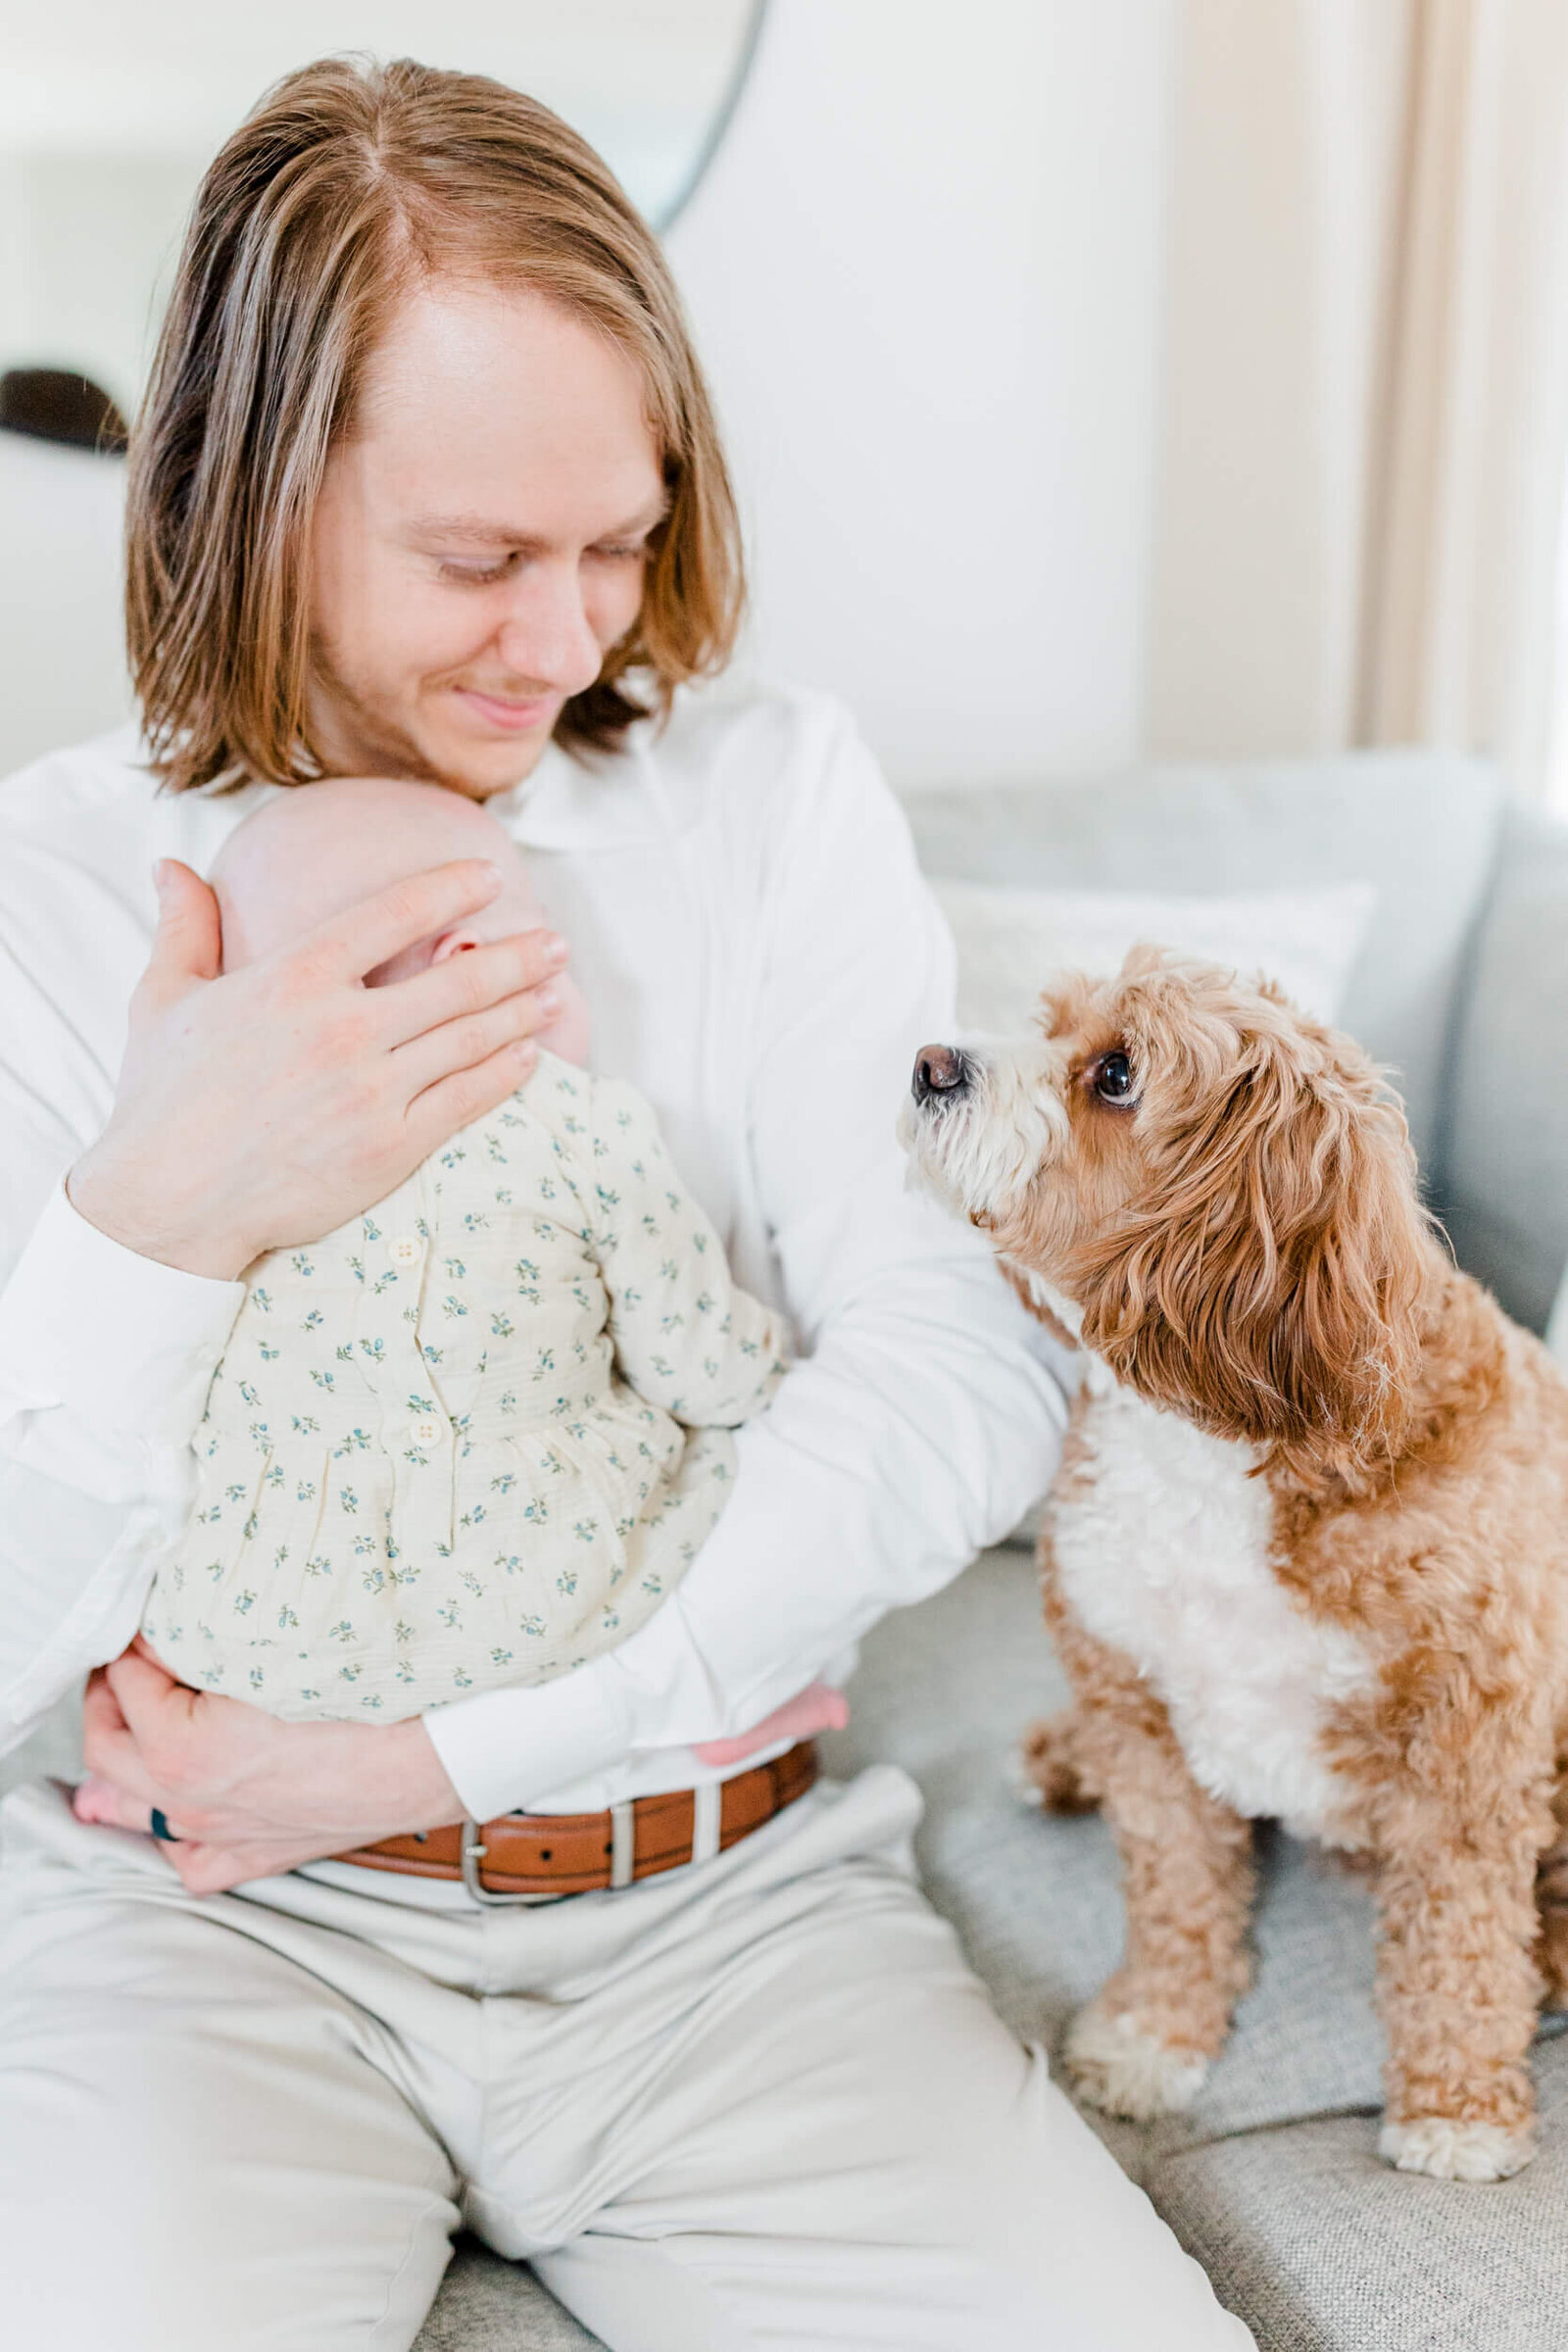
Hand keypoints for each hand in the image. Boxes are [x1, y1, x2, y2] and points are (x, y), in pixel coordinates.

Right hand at [68, 856, 567, 1279]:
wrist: (170, 1202)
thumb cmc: (163, 1099)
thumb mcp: (162, 998)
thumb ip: (184, 926)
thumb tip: (170, 864)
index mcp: (293, 979)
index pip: (394, 913)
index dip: (452, 888)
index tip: (490, 877)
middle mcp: (343, 1029)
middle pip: (457, 978)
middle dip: (518, 956)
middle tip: (555, 942)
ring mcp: (373, 1091)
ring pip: (472, 1037)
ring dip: (523, 1010)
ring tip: (555, 992)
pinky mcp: (391, 1146)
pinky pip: (467, 1099)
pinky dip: (505, 1072)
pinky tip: (528, 1055)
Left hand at [72, 1639, 461, 1892]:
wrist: (431, 1751)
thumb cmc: (362, 1697)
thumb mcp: (269, 1653)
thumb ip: (200, 1644)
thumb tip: (161, 1633)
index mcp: (180, 1749)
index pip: (123, 1680)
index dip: (132, 1641)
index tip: (148, 1618)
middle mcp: (187, 1802)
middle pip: (106, 1747)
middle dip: (107, 1698)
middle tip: (124, 1662)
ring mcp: (218, 1836)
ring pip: (131, 1810)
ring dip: (119, 1764)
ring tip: (123, 1727)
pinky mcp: (254, 1856)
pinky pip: (187, 1858)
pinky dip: (169, 1830)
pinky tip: (175, 1804)